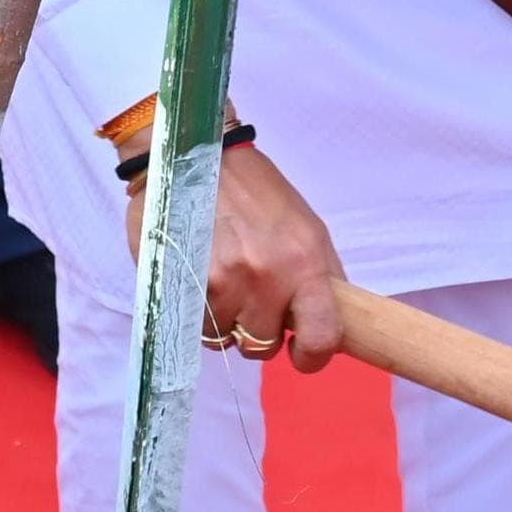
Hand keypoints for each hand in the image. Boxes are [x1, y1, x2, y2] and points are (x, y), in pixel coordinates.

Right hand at [155, 136, 346, 370]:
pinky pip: (195, 323)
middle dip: (258, 330)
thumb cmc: (257, 191)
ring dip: (224, 320)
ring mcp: (221, 281)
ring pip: (224, 338)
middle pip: (263, 345)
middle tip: (252, 299)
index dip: (313, 357)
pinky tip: (200, 278)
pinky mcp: (183, 280)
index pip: (322, 336)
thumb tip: (328, 322)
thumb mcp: (306, 227)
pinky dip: (199, 310)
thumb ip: (319, 277)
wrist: (197, 153)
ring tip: (222, 282)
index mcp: (305, 262)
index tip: (301, 353)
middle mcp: (265, 276)